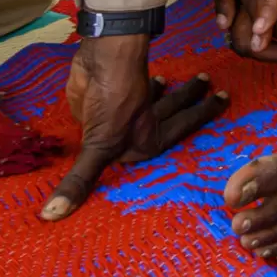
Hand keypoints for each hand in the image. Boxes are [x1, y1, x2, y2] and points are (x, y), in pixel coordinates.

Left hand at [40, 34, 227, 220]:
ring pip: (161, 97)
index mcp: (147, 140)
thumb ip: (80, 180)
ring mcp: (134, 102)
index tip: (224, 104)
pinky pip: (138, 89)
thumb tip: (52, 215)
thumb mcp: (98, 147)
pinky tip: (155, 79)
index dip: (201, 118)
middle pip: (175, 111)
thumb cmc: (112, 104)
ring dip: (176, 91)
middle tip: (219, 91)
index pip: (175, 136)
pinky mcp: (119, 88)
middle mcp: (146, 122)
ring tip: (197, 80)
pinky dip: (150, 85)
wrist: (106, 61)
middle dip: (196, 103)